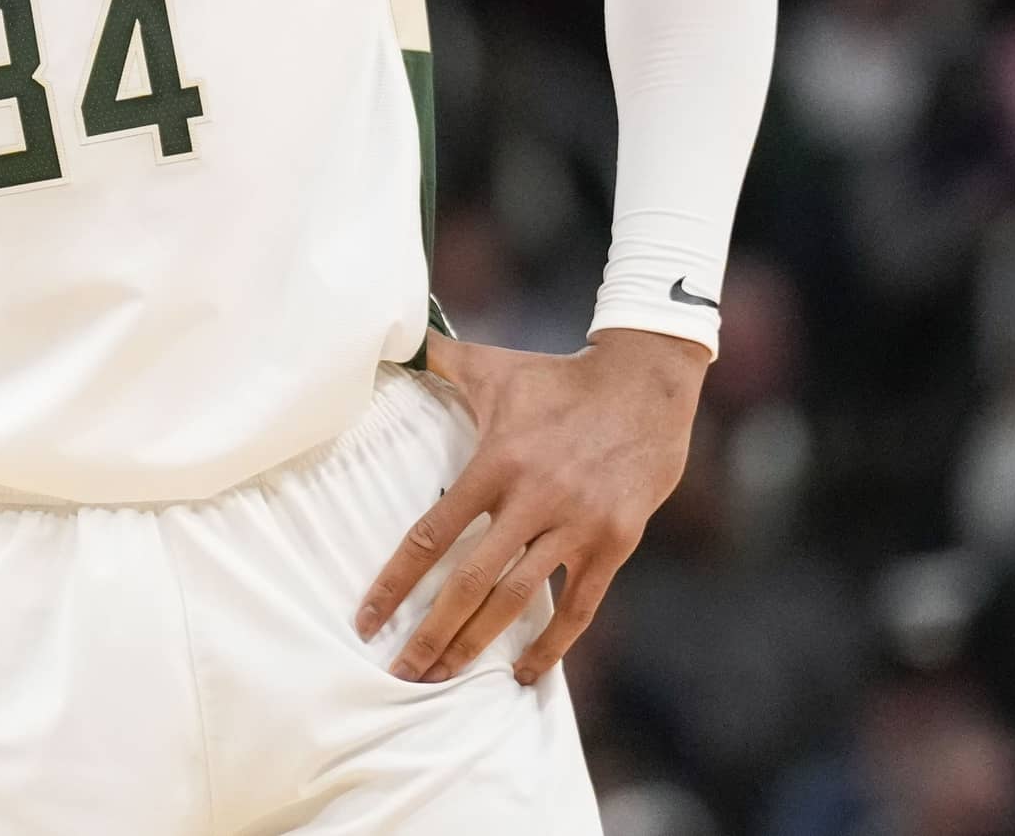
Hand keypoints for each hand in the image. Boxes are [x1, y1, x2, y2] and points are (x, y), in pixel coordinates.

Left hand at [356, 329, 703, 683]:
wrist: (646, 382)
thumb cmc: (560, 378)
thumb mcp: (495, 366)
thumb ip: (438, 358)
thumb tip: (392, 337)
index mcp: (497, 462)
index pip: (435, 534)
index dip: (397, 582)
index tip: (368, 619)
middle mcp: (534, 498)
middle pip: (471, 581)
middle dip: (432, 633)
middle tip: (401, 673)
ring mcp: (577, 524)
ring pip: (518, 600)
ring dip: (478, 644)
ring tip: (444, 678)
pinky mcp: (615, 542)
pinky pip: (579, 606)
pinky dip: (551, 645)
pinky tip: (521, 672)